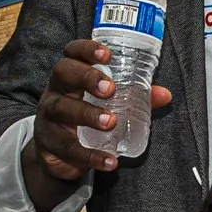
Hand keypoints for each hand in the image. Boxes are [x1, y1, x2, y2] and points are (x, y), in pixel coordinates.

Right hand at [24, 37, 173, 199]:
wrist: (58, 155)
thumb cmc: (84, 116)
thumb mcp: (106, 104)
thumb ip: (135, 97)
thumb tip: (164, 94)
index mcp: (71, 76)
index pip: (72, 53)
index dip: (86, 49)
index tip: (107, 55)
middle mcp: (55, 91)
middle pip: (62, 73)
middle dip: (86, 77)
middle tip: (110, 89)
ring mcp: (48, 117)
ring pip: (61, 109)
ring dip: (88, 115)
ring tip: (111, 122)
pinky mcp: (49, 145)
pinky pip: (68, 149)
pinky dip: (90, 156)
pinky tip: (110, 161)